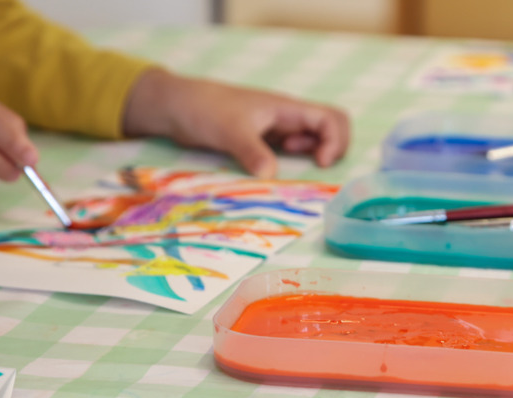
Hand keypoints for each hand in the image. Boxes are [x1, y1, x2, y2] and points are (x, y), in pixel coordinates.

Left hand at [123, 68, 349, 178]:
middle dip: (332, 148)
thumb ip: (252, 152)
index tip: (320, 163)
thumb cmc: (205, 109)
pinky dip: (294, 163)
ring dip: (312, 156)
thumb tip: (272, 176)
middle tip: (315, 166)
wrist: (178, 107)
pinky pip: (292, 153)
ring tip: (290, 164)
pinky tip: (274, 169)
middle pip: (330, 128)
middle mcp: (287, 118)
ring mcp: (277, 130)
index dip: (335, 141)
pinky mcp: (265, 142)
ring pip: (313, 141)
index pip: (331, 118)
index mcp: (286, 108)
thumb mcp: (230, 131)